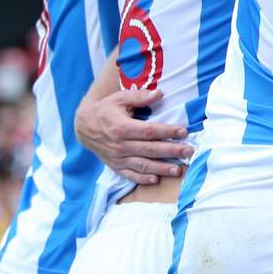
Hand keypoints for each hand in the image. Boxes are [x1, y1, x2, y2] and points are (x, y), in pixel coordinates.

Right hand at [74, 88, 189, 183]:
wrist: (83, 126)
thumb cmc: (106, 110)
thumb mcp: (120, 98)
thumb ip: (139, 96)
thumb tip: (159, 93)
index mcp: (121, 128)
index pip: (149, 131)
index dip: (167, 132)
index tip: (183, 131)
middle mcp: (120, 145)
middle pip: (150, 150)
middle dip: (171, 151)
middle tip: (189, 151)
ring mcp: (117, 158)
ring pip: (142, 165)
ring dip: (161, 169)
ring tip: (178, 170)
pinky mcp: (115, 166)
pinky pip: (130, 175)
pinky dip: (142, 179)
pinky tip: (156, 180)